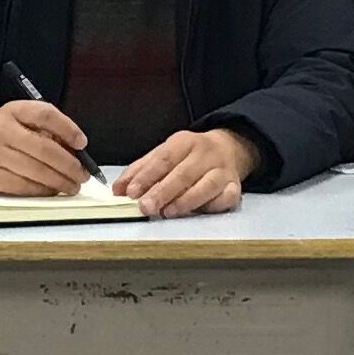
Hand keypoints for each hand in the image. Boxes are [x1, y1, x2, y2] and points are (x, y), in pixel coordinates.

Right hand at [0, 99, 91, 198]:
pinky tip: (52, 191)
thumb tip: (74, 151)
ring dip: (59, 182)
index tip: (82, 143)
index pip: (44, 114)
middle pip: (44, 148)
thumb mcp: (18, 121)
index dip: (68, 128)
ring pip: (35, 171)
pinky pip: (22, 187)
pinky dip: (42, 191)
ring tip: (72, 186)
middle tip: (82, 174)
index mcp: (12, 111)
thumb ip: (44, 129)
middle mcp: (2, 131)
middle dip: (69, 165)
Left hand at [121, 126, 258, 218]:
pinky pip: (226, 198)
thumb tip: (118, 189)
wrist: (230, 148)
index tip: (131, 192)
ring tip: (167, 212)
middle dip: (162, 192)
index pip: (164, 158)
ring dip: (185, 201)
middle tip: (145, 207)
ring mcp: (223, 170)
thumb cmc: (190, 156)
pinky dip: (212, 206)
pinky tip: (197, 211)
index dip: (146, 176)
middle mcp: (206, 154)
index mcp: (185, 141)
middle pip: (183, 173)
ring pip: (206, 185)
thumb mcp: (165, 154)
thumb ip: (140, 171)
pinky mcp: (235, 187)